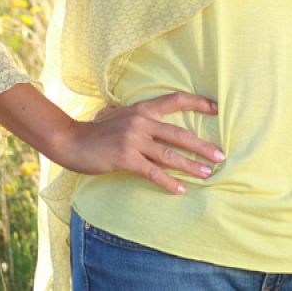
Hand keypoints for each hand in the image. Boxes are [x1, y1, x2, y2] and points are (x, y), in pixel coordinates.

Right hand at [56, 91, 226, 194]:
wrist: (71, 141)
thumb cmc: (94, 130)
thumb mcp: (115, 114)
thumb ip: (132, 114)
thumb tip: (143, 114)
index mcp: (142, 109)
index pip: (175, 100)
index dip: (197, 104)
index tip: (217, 109)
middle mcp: (141, 122)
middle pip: (179, 134)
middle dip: (202, 146)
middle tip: (221, 156)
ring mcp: (134, 141)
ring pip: (170, 155)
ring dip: (191, 166)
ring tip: (208, 174)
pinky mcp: (126, 159)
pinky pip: (153, 172)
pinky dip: (169, 182)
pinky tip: (181, 190)